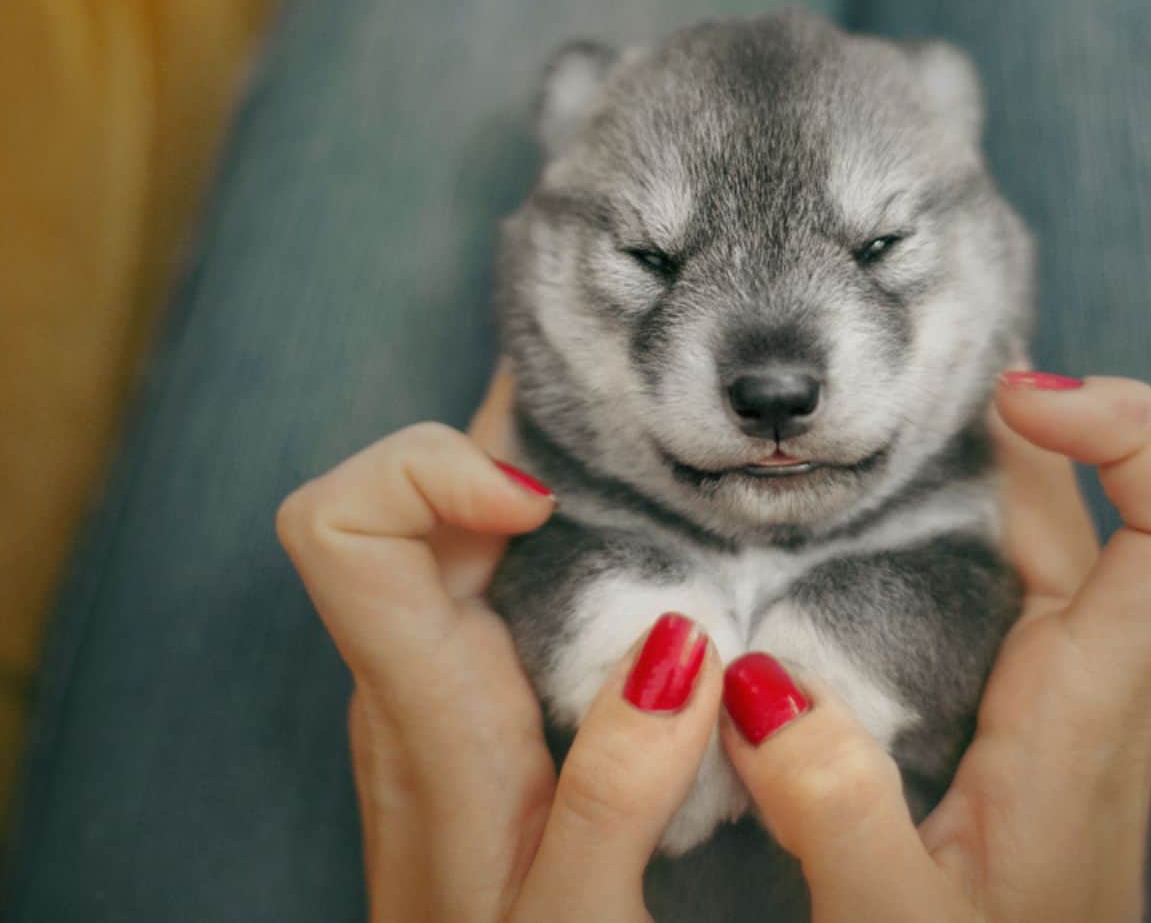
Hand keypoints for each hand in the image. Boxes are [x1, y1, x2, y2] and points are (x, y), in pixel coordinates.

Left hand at [276, 369, 722, 921]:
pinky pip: (501, 567)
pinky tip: (654, 530)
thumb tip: (681, 645)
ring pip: (459, 521)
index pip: (342, 526)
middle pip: (411, 492)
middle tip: (639, 406)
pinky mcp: (479, 689)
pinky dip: (570, 524)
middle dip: (514, 432)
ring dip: (546, 469)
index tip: (545, 502)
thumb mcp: (571, 917)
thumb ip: (619, 795)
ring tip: (659, 445)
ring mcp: (440, 676)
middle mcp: (411, 673)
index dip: (428, 469)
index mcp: (421, 712)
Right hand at [718, 372, 1150, 921]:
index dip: (1134, 429)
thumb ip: (837, 814)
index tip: (1018, 394)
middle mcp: (1100, 677)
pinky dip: (953, 517)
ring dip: (985, 460)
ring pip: (1054, 529)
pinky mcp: (1027, 701)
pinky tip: (864, 520)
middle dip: (1029, 414)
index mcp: (1092, 711)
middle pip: (1108, 498)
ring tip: (874, 420)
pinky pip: (1010, 573)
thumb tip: (757, 680)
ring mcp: (1069, 684)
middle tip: (899, 378)